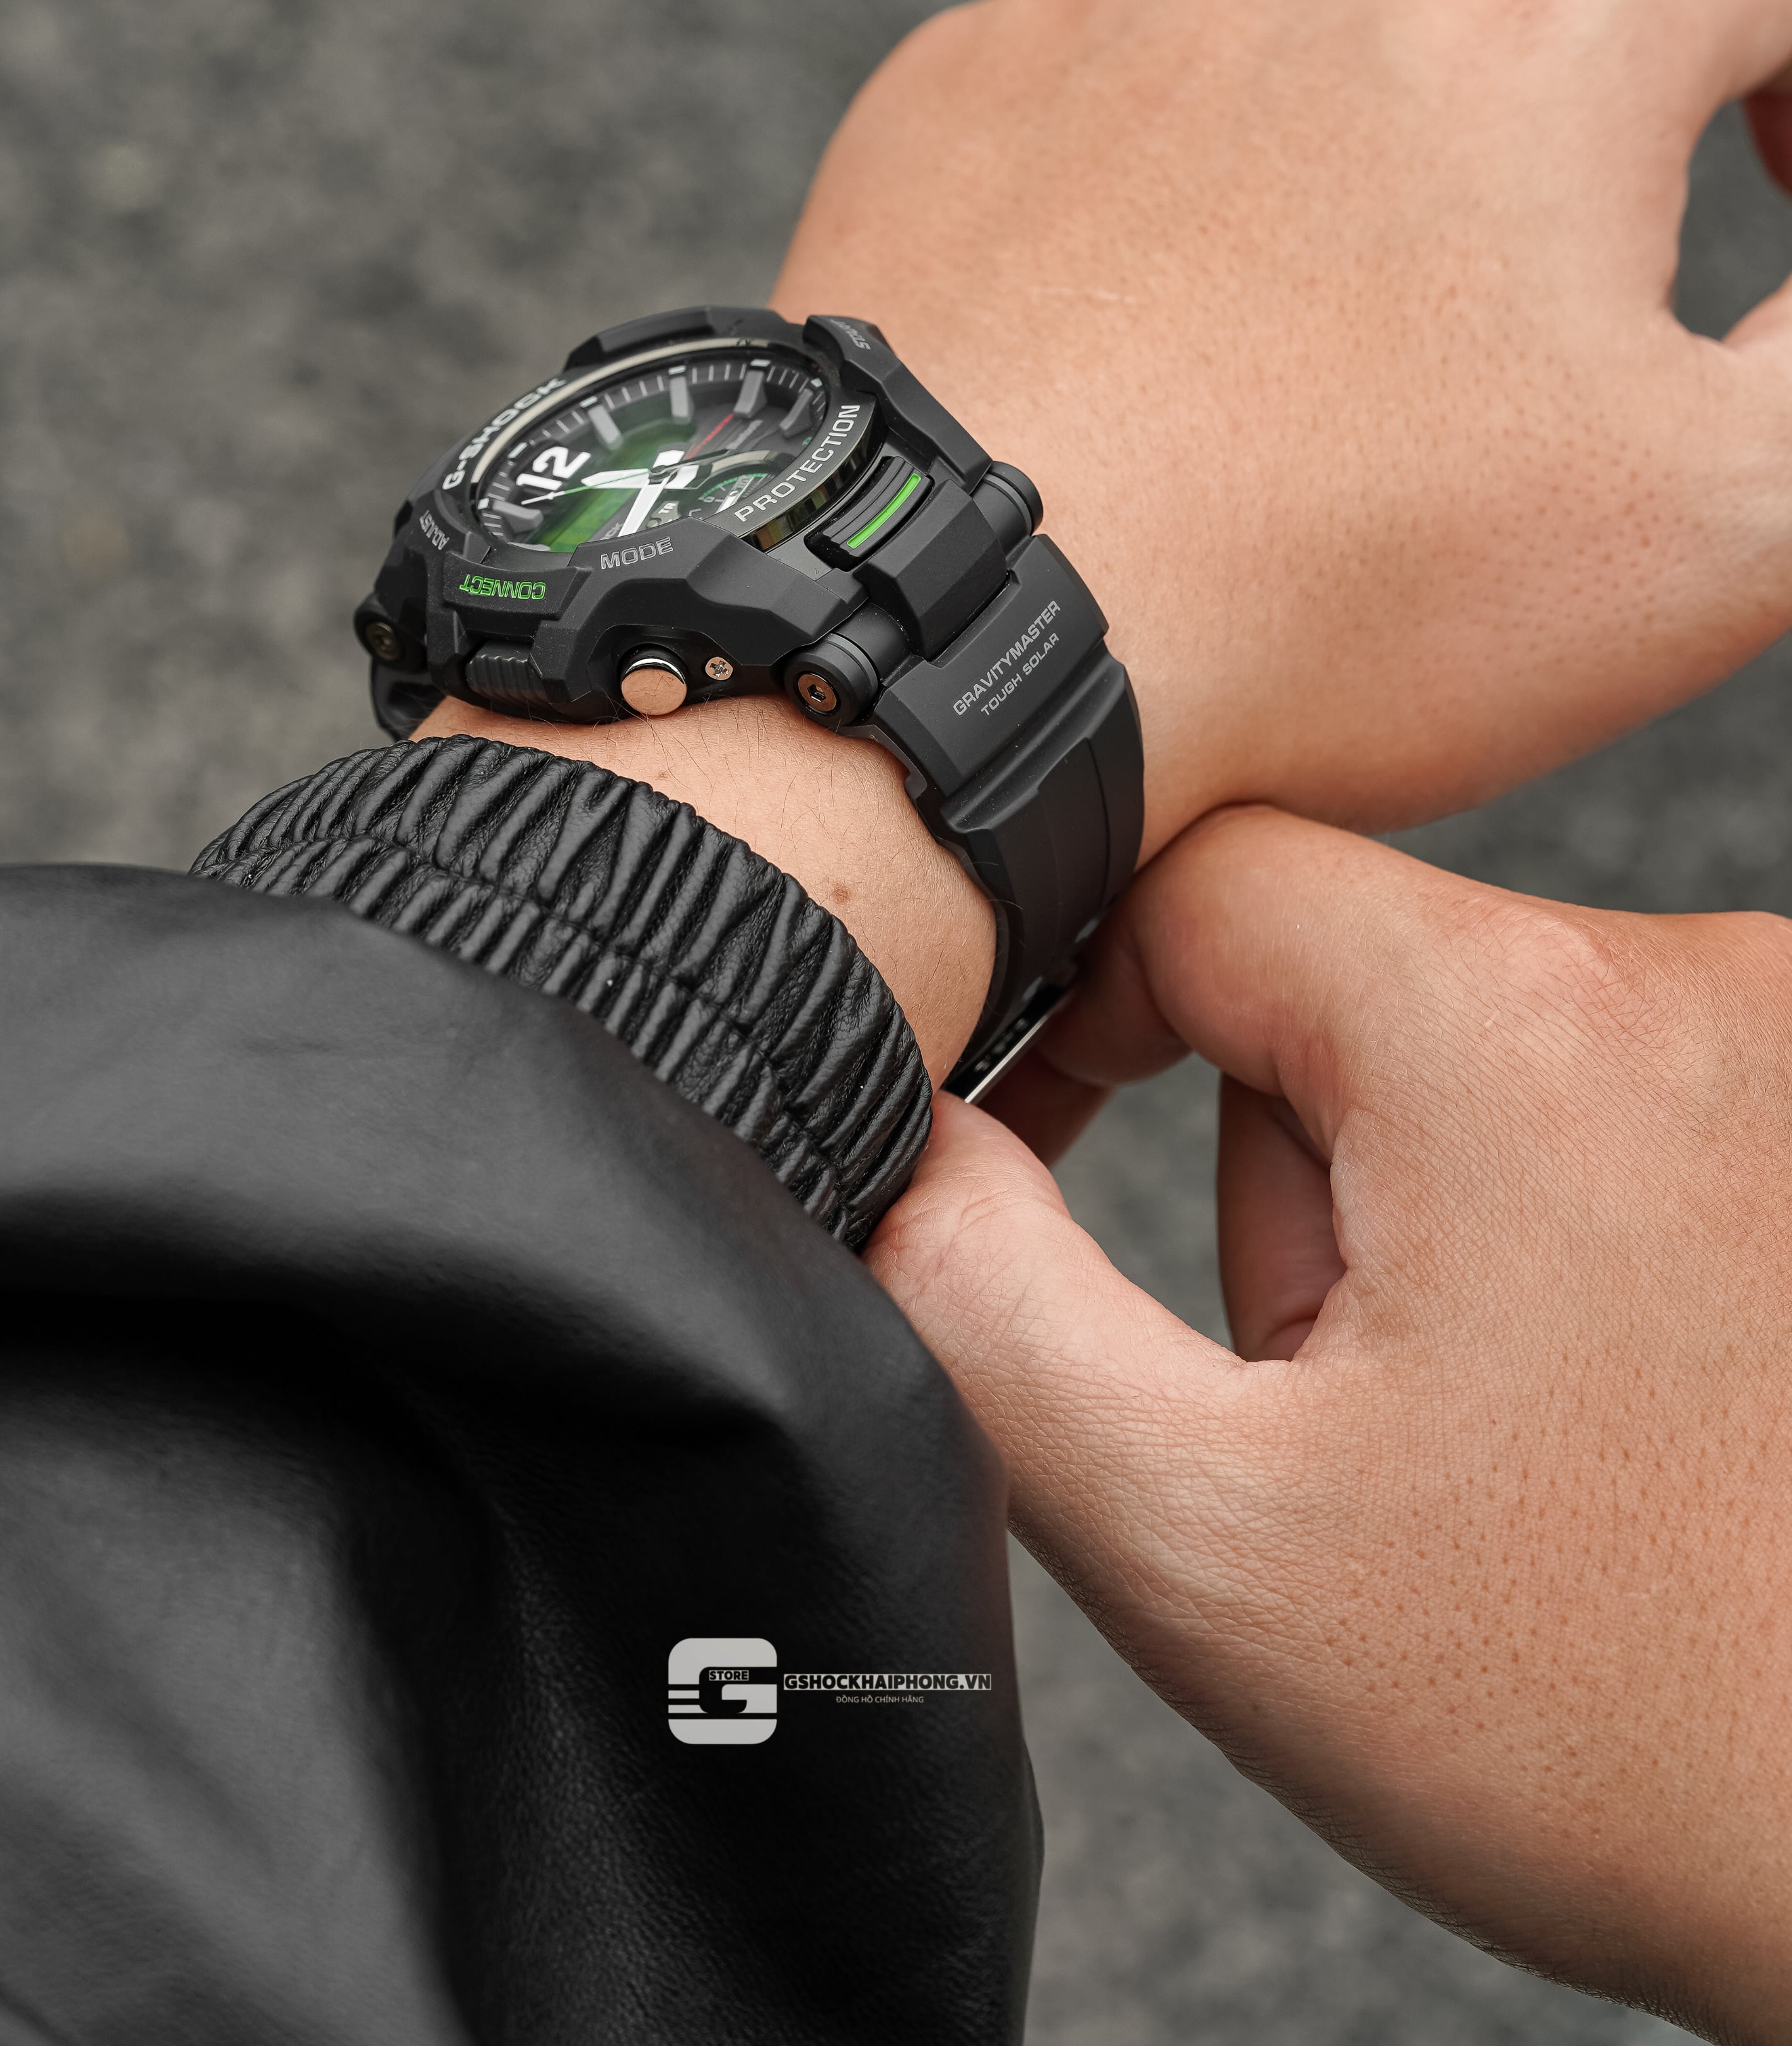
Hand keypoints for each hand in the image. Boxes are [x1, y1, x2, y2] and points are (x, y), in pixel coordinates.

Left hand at [776, 0, 1791, 849]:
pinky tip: (1153, 322)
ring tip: (1326, 332)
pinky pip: (1116, 80)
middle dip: (1580, 95)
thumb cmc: (1342, 592)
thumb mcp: (1719, 522)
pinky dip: (1167, 169)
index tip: (1780, 174)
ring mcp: (1125, 9)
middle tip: (1544, 284)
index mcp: (1550, 31)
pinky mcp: (968, 81)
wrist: (971, 631)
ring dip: (1359, 137)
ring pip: (1305, 21)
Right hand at [869, 809, 1791, 2039]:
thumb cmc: (1610, 1723)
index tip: (1070, 1159)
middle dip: (1280, 1170)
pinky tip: (1578, 1393)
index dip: (1086, 1012)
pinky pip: (1591, 1094)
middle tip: (1343, 1387)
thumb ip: (981, 1298)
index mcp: (1513, 1029)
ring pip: (1460, 1042)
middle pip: (1334, 973)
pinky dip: (1532, 1218)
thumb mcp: (1203, 1531)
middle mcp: (1694, 985)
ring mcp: (1787, 1049)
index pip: (1196, 878)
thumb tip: (898, 1141)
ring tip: (1479, 1413)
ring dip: (1410, 1204)